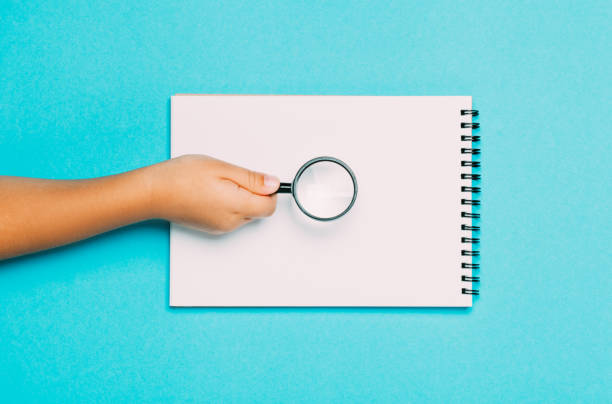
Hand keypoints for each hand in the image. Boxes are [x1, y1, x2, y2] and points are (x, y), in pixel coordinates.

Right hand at [148, 155, 279, 233]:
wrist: (152, 192)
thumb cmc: (181, 177)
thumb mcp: (222, 168)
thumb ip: (252, 179)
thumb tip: (274, 185)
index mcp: (237, 207)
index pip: (270, 207)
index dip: (268, 191)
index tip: (257, 179)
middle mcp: (231, 222)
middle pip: (258, 211)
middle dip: (253, 194)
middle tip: (232, 177)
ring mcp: (220, 227)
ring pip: (245, 214)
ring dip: (240, 199)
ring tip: (218, 183)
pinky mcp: (211, 227)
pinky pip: (230, 217)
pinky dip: (228, 204)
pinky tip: (211, 192)